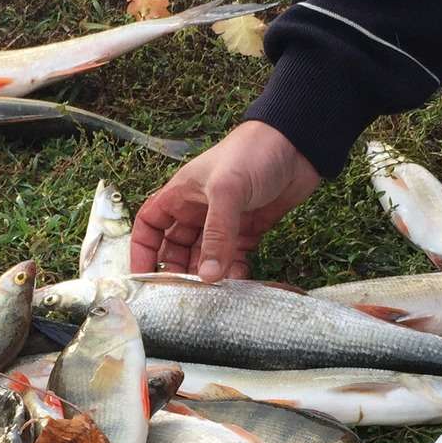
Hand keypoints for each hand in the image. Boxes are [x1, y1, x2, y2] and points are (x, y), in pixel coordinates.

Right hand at [130, 122, 321, 278]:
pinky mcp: (248, 231)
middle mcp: (197, 210)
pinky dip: (233, 273)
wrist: (298, 146)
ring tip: (211, 296)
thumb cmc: (252, 155)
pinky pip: (233, 259)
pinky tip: (237, 284)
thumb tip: (207, 277)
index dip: (142, 251)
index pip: (150, 225)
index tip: (143, 279)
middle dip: (177, 271)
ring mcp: (223, 223)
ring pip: (205, 258)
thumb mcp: (227, 191)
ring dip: (206, 276)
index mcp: (180, 195)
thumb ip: (216, 235)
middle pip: (175, 249)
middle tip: (182, 296)